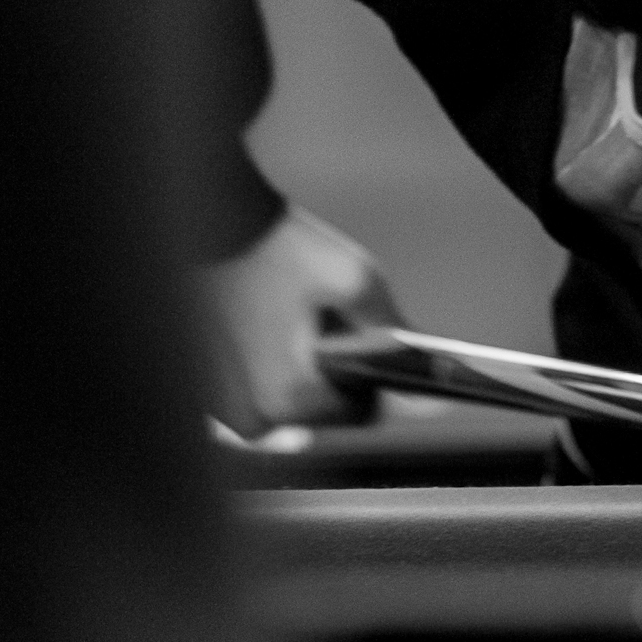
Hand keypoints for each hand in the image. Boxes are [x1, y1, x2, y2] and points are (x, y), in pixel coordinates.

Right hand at [199, 205, 403, 434]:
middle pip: (327, 408)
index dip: (383, 378)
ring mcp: (226, 408)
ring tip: (301, 316)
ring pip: (295, 399)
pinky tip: (276, 324)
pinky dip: (277, 365)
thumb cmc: (280, 248)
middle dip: (344, 371)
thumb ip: (395, 331)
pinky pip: (261, 389)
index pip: (365, 412)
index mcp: (290, 398)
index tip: (389, 351)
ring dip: (310, 368)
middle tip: (335, 320)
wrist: (212, 224)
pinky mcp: (210, 391)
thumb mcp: (355, 280)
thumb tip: (431, 371)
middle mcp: (253, 417)